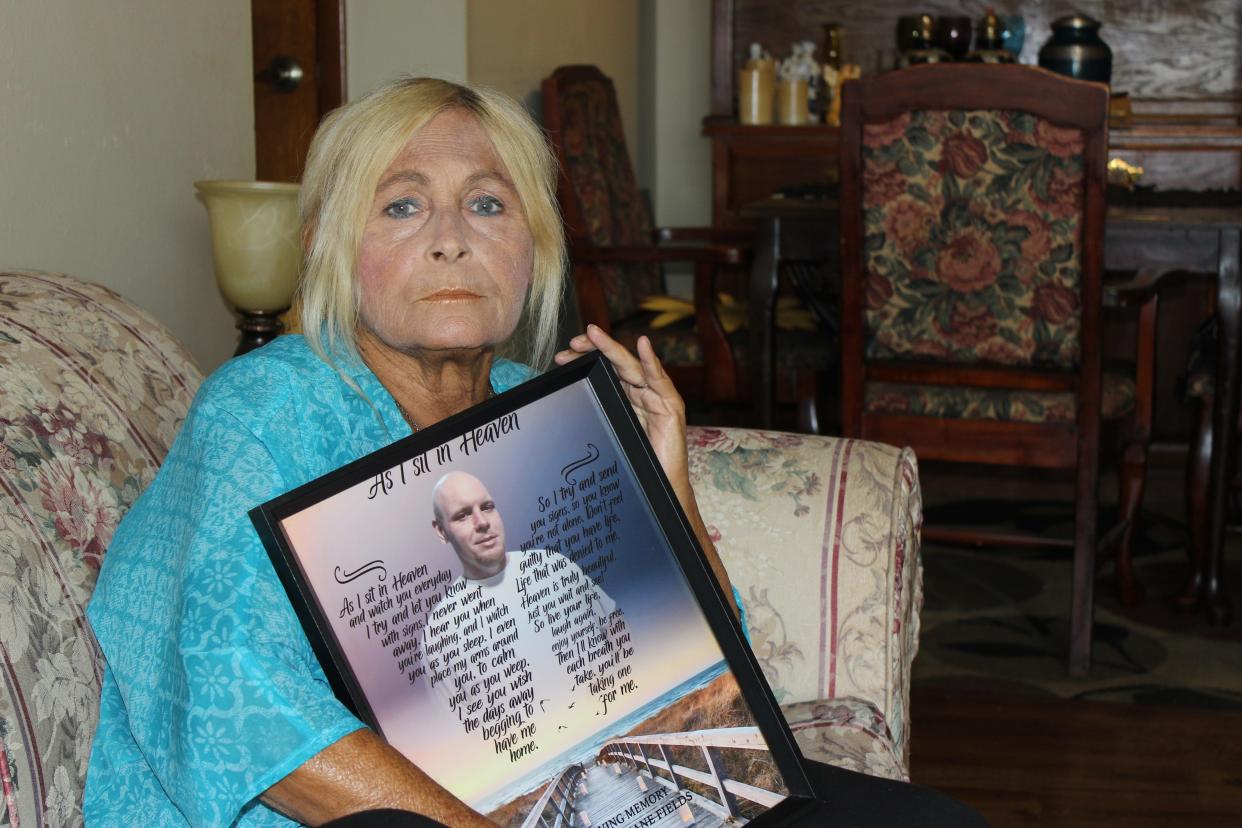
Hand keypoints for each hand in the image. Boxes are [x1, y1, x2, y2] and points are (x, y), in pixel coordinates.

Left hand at [554, 325, 687, 488]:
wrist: (660, 489)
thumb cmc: (635, 465)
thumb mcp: (608, 435)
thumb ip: (595, 417)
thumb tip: (562, 408)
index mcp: (625, 397)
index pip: (604, 370)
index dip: (586, 359)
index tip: (563, 356)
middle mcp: (641, 393)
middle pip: (616, 364)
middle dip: (595, 349)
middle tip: (574, 341)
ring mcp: (657, 398)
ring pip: (633, 367)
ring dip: (613, 349)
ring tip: (595, 335)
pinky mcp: (671, 408)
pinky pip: (660, 382)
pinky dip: (652, 362)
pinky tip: (643, 345)